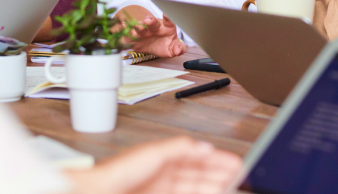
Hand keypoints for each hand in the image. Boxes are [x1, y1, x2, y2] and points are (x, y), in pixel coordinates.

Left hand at [67, 136, 241, 193]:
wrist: (97, 193)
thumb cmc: (117, 173)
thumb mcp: (154, 153)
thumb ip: (182, 149)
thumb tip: (205, 147)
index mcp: (165, 158)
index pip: (198, 159)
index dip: (218, 161)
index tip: (236, 165)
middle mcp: (165, 175)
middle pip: (199, 176)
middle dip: (220, 176)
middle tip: (240, 179)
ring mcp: (162, 190)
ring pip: (195, 188)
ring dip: (213, 187)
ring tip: (231, 188)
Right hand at [123, 12, 185, 57]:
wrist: (154, 46)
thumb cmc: (166, 44)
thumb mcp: (174, 47)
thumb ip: (179, 48)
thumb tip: (179, 49)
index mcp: (167, 27)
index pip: (169, 21)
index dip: (168, 17)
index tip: (166, 14)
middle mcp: (154, 27)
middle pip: (153, 22)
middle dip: (150, 20)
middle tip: (148, 20)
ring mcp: (144, 31)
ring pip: (140, 27)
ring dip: (137, 26)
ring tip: (135, 26)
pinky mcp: (134, 37)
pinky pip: (129, 33)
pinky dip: (125, 29)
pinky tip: (122, 26)